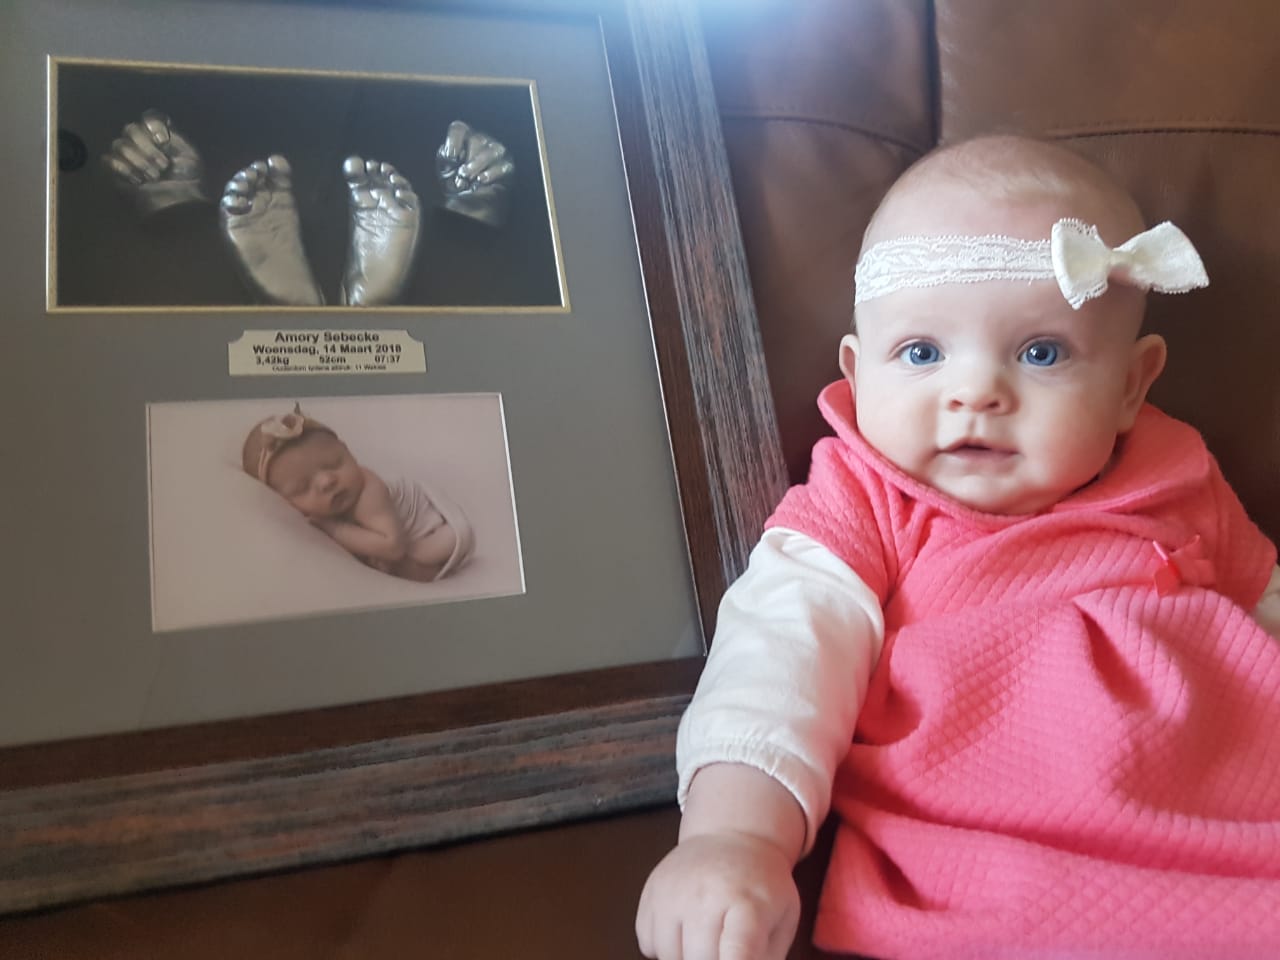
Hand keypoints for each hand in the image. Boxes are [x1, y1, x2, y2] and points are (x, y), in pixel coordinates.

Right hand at [102, 109, 207, 215]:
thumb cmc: (188, 181)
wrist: (179, 205)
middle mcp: (142, 143)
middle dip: (148, 149)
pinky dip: (124, 169)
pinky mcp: (116, 171)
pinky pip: (109, 159)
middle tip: (162, 166)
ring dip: (140, 162)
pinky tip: (137, 181)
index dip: (153, 125)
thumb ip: (174, 134)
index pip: (149, 117)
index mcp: (160, 136)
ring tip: (153, 178)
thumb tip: (152, 124)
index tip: (163, 141)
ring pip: (119, 144)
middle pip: (131, 128)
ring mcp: (127, 156)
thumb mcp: (189, 154)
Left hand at [435, 119, 513, 226]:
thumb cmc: (455, 180)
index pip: (459, 129)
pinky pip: (503, 166)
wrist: (467, 199)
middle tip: (461, 174)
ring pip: (493, 150)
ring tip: (469, 178)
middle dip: (468, 159)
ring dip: (478, 164)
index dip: (454, 141)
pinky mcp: (507, 167)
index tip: (451, 158)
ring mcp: (496, 152)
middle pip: (477, 139)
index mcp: (463, 138)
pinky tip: (481, 180)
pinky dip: (491, 173)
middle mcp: (481, 141)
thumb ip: (446, 157)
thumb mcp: (444, 168)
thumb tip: (452, 156)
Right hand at [636, 832, 799, 959]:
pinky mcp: (650, 893)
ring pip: (670, 956)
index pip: (738, 951)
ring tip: (707, 936)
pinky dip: (664, 946)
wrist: (731, 836)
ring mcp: (673, 894)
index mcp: (748, 904)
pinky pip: (647, 943)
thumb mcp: (783, 917)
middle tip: (726, 946)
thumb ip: (770, 955)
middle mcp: (705, 896)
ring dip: (687, 957)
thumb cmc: (759, 882)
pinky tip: (685, 928)